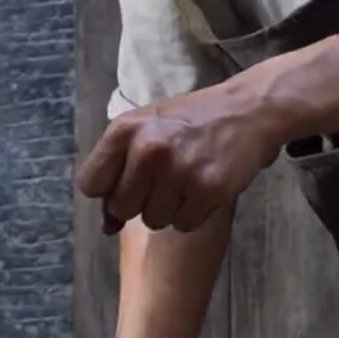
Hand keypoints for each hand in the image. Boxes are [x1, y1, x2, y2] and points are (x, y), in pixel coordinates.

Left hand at [77, 77, 279, 234]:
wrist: (248, 110)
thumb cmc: (191, 121)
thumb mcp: (147, 130)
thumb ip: (120, 172)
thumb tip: (107, 227)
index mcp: (125, 129)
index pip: (90, 184)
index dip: (108, 190)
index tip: (128, 182)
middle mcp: (148, 148)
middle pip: (121, 208)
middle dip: (140, 202)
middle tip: (164, 180)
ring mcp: (179, 170)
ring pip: (153, 220)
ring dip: (169, 208)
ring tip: (187, 180)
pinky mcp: (208, 188)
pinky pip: (184, 224)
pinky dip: (194, 213)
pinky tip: (204, 187)